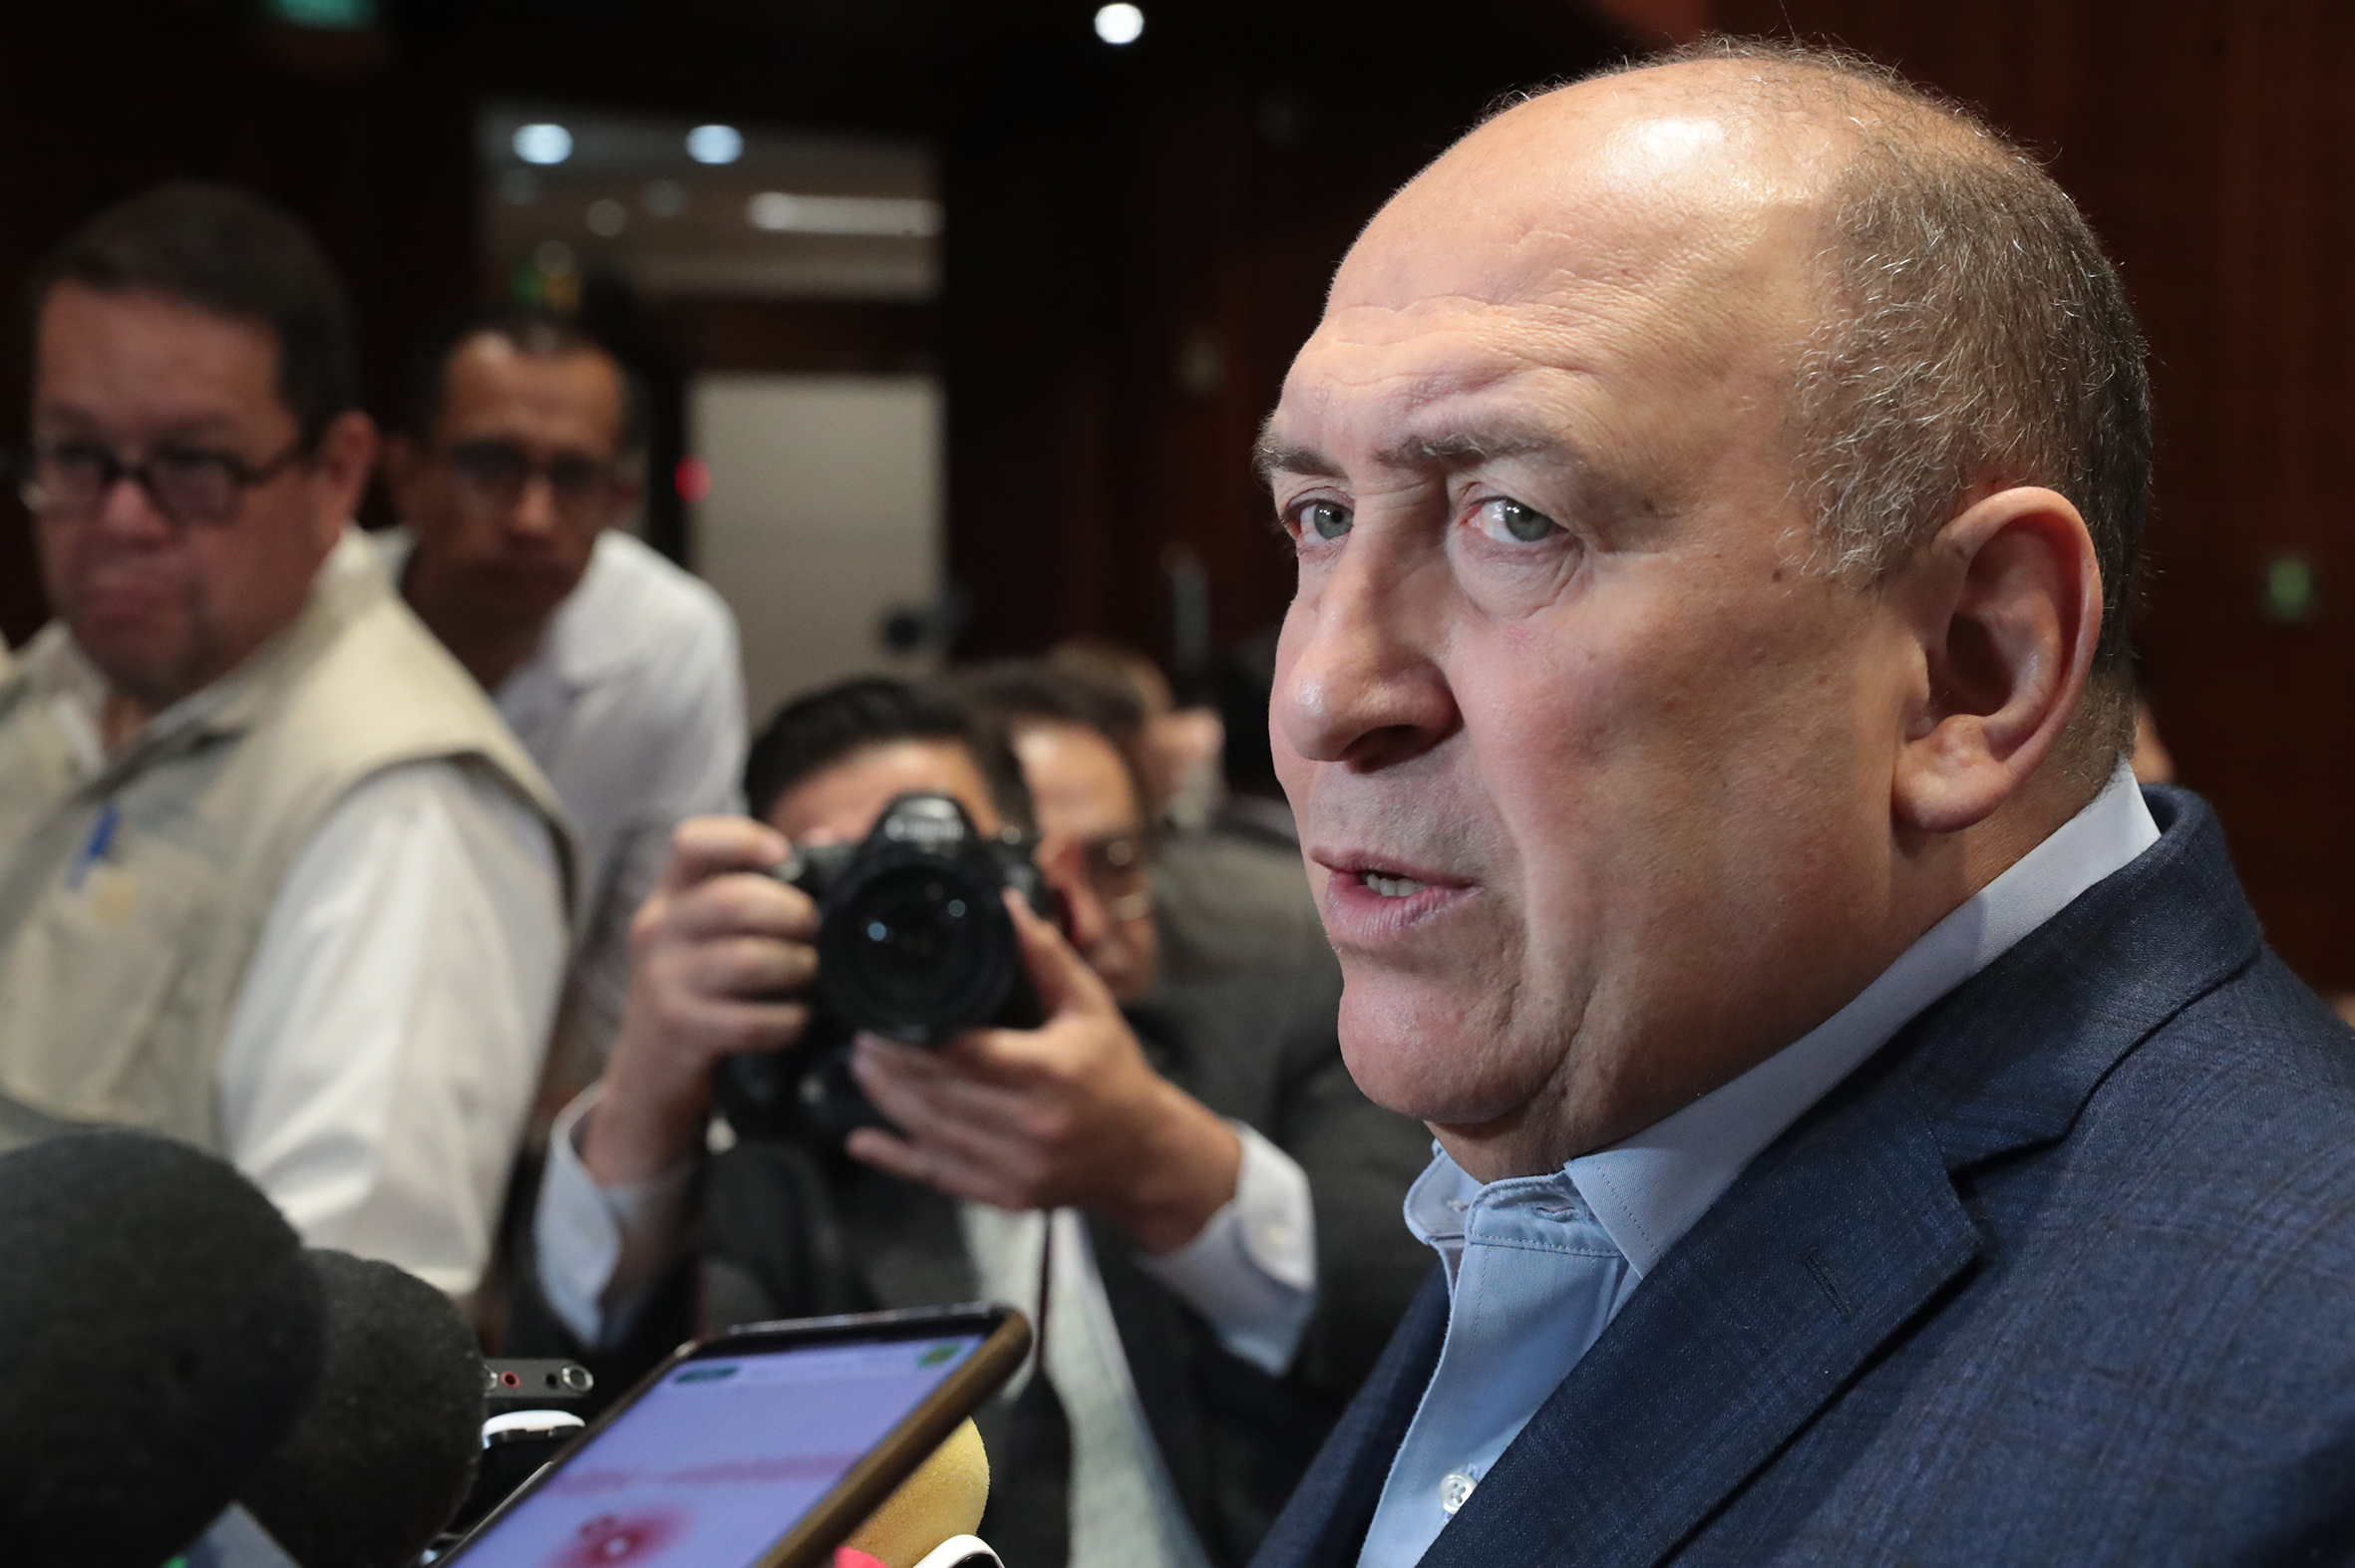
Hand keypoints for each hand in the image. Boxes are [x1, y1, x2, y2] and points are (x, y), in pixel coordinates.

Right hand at [582, 816, 817, 1185]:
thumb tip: (824, 838)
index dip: (743, 840)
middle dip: (792, 913)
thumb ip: (759, 886)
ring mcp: (663, 981)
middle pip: (734, 900)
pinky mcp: (679, 1029)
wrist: (650, 1069)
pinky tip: (797, 1019)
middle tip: (814, 931)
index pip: (692, 842)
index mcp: (671, 895)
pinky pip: (750, 1021)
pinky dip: (788, 1021)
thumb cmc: (701, 986)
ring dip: (797, 968)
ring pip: (748, 961)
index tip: (783, 857)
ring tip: (810, 974)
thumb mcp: (712, 932)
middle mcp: (658, 930)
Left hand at [846, 893, 1242, 1254]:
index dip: (917, 1037)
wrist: (1143, 1155)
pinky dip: (895, 1160)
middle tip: (862, 1037)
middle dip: (892, 1064)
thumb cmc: (1114, 1072)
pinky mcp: (1004, 1196)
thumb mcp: (1091, 1006)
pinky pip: (937, 1177)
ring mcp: (1015, 1166)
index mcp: (1051, 1071)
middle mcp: (1031, 1123)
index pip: (966, 1052)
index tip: (886, 1015)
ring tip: (861, 1067)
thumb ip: (1046, 957)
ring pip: (931, 1132)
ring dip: (887, 1100)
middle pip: (939, 1092)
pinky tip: (861, 1142)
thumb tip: (1006, 905)